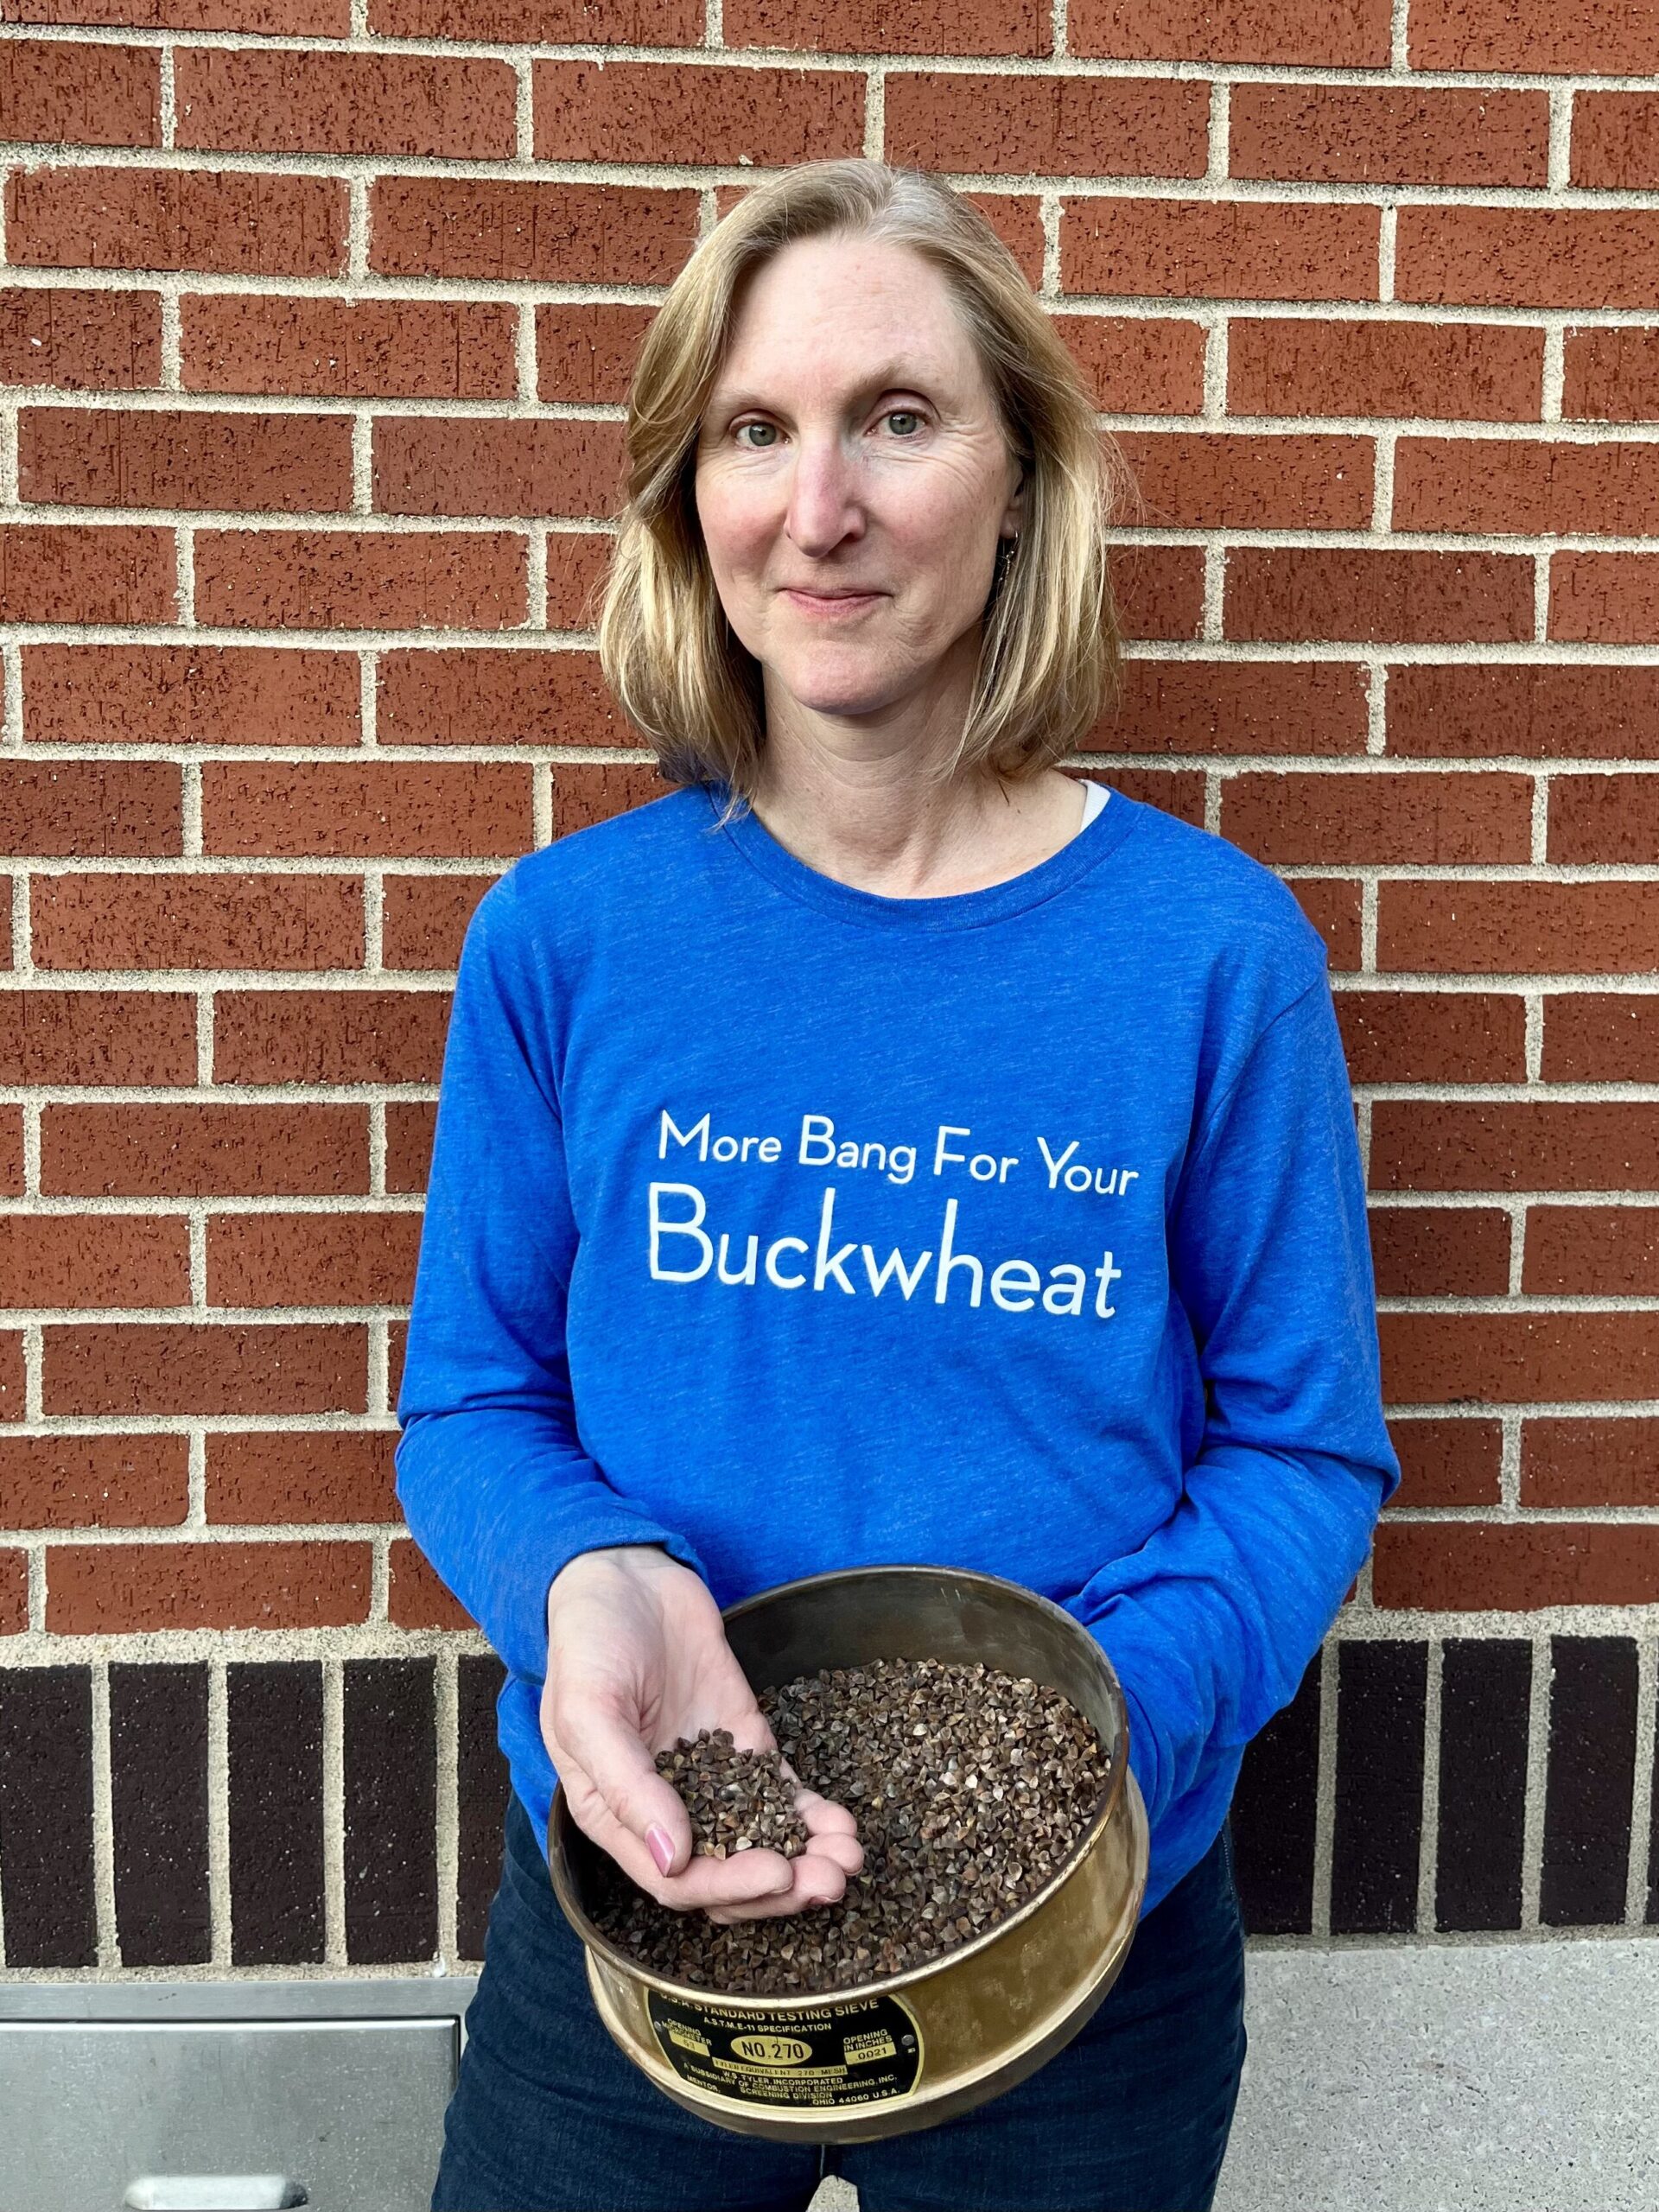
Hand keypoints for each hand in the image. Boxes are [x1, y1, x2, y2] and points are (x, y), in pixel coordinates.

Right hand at [542, 1545, 862, 1922]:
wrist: (625, 1576)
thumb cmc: (588, 1641)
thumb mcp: (589, 1712)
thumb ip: (628, 1787)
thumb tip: (672, 1858)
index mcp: (617, 1816)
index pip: (678, 1881)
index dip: (729, 1886)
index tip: (777, 1874)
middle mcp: (666, 1809)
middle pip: (728, 1874)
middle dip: (781, 1886)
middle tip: (829, 1881)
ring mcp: (711, 1776)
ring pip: (761, 1841)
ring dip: (805, 1861)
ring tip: (848, 1863)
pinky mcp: (744, 1743)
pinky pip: (782, 1794)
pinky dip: (812, 1817)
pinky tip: (843, 1827)